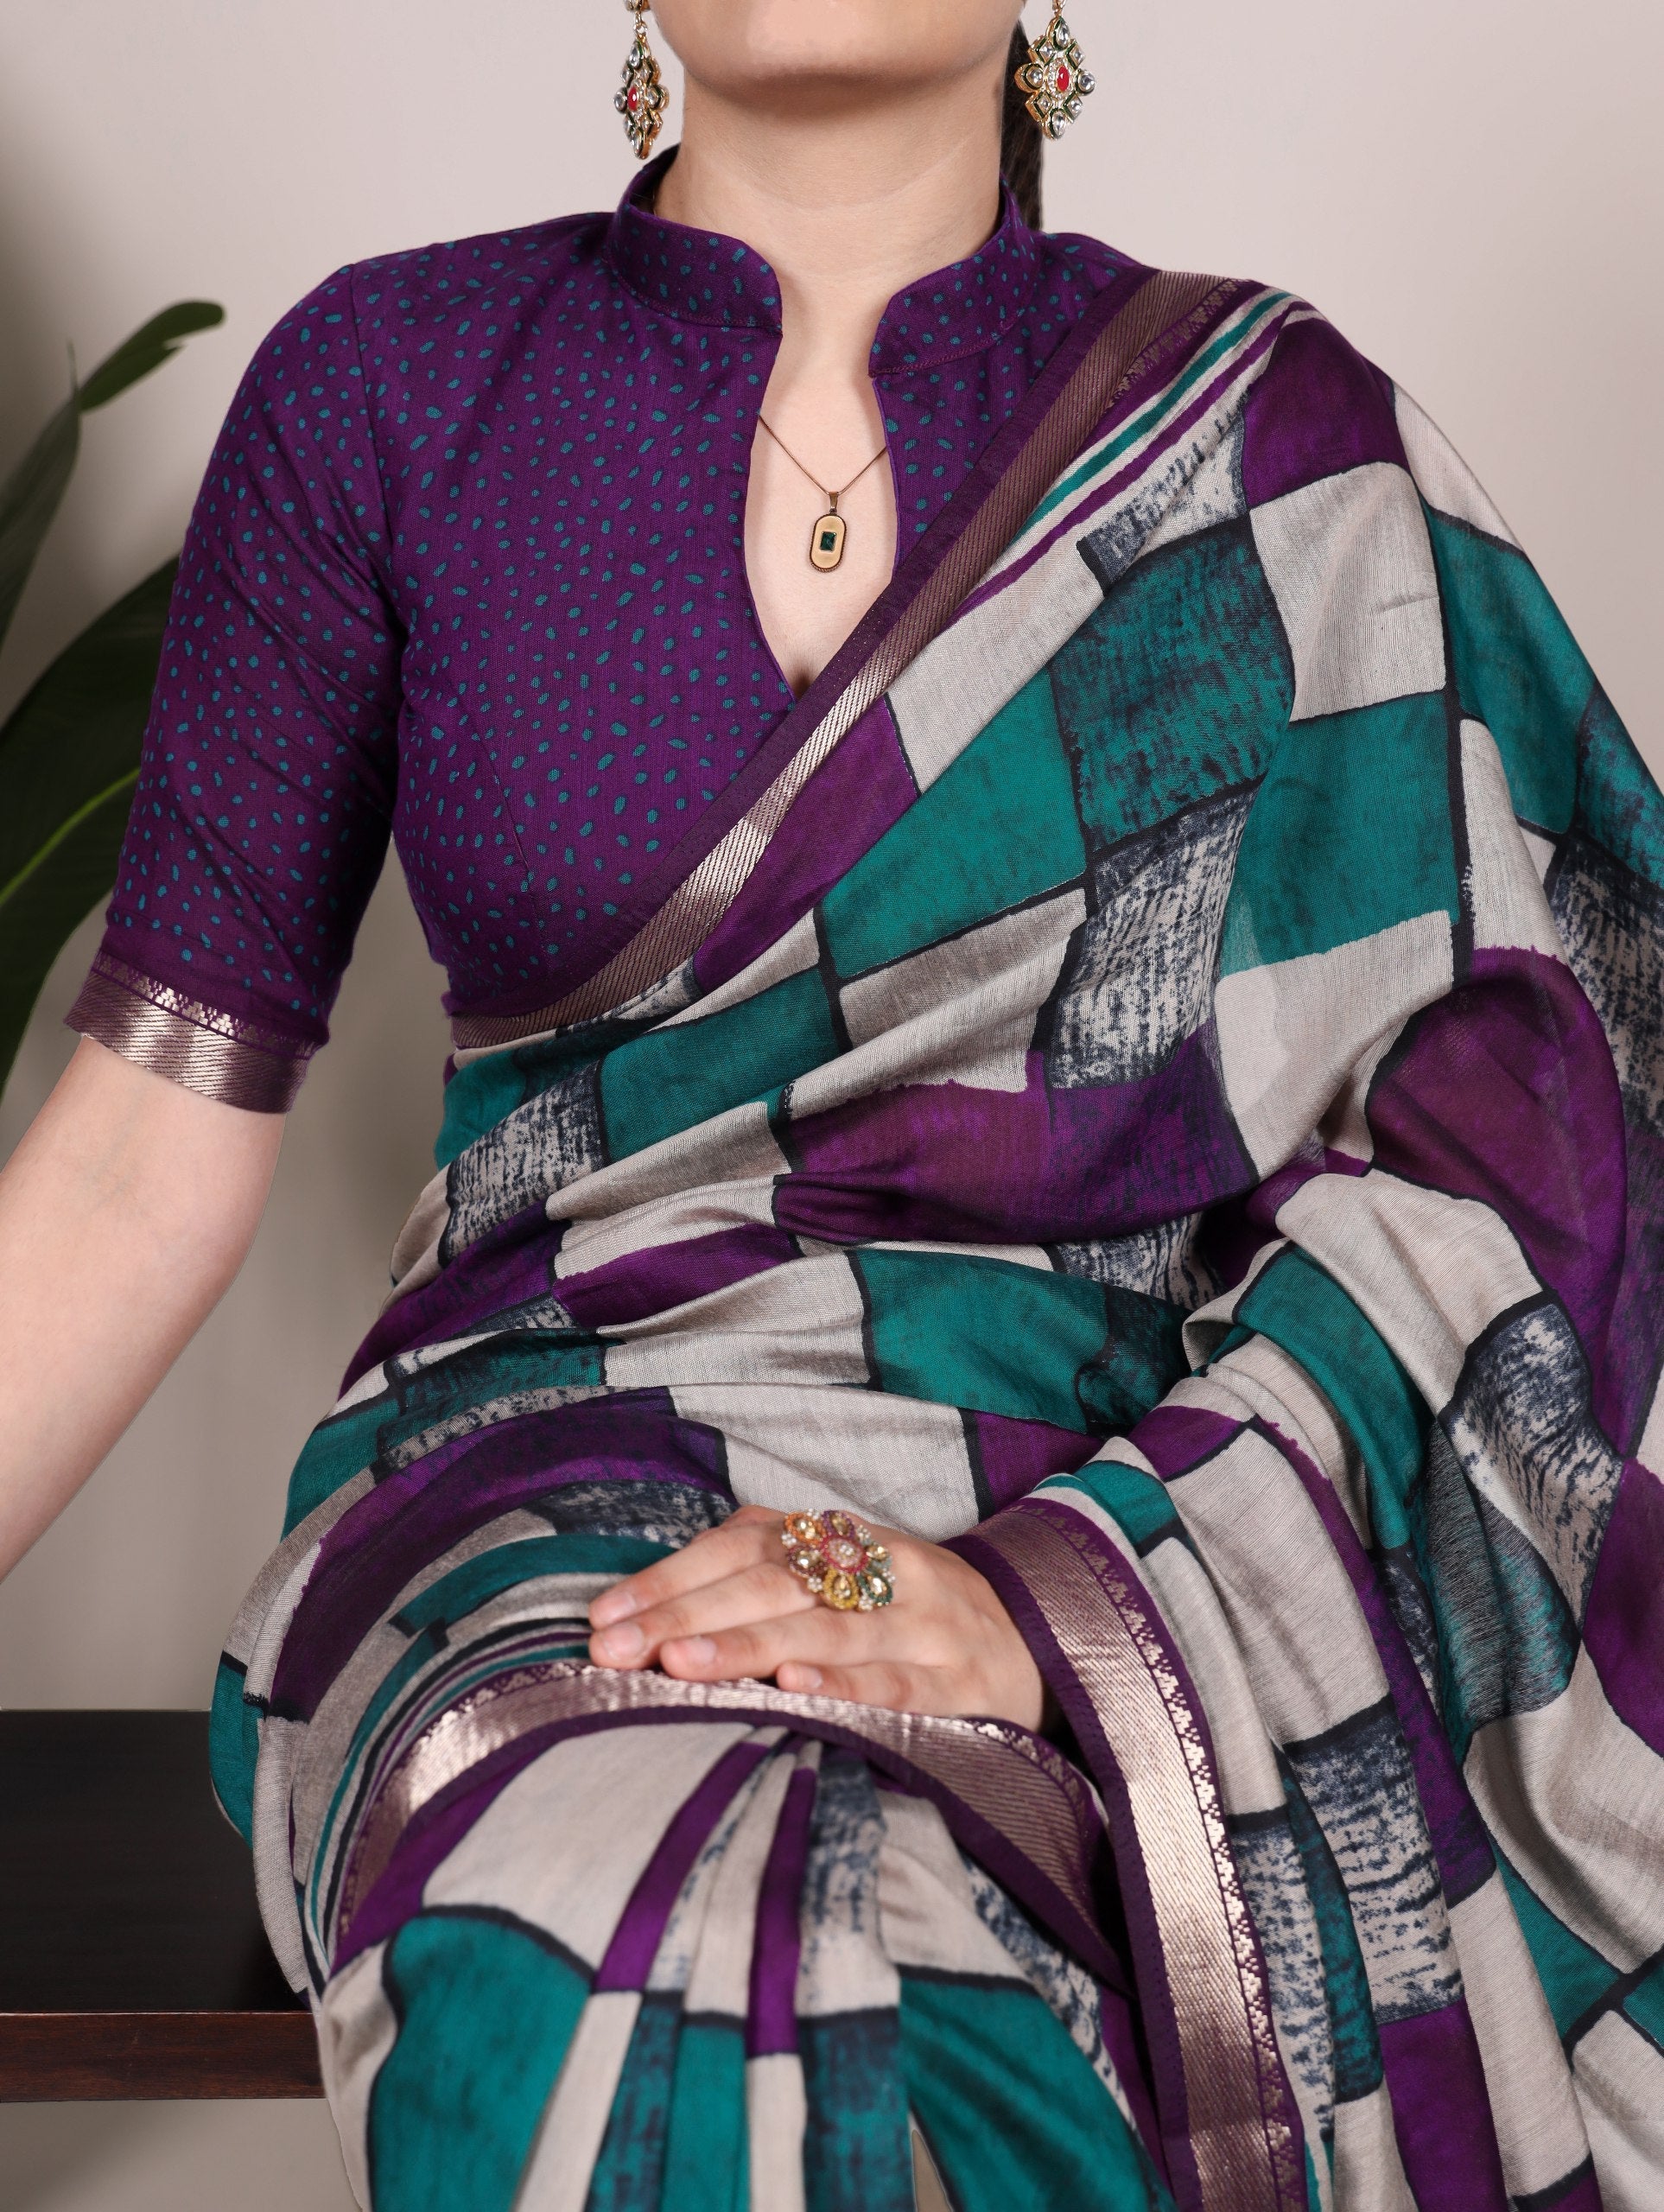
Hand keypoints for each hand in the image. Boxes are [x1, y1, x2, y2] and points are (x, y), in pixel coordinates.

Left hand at [587, 1503, 1045, 1731]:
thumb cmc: (915, 1621)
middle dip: (687, 1614)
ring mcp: (927, 1623)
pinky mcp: (964, 1681)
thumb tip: (653, 1622)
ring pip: (828, 1627)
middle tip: (616, 1649)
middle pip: (776, 1583)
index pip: (748, 1545)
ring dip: (749, 1644)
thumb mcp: (851, 1583)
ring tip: (680, 1662)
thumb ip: (770, 1588)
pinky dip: (845, 1683)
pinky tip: (793, 1687)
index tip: (603, 1616)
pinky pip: (898, 1681)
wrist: (1046, 1648)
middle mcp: (886, 1570)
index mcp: (848, 1540)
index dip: (673, 1576)